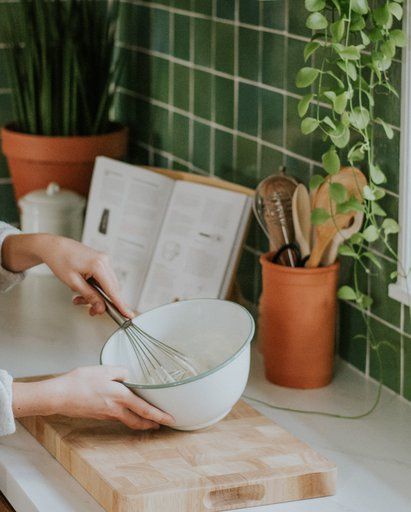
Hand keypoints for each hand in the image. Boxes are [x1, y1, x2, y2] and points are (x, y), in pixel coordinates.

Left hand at [2, 233, 131, 316]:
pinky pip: (103, 279)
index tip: (128, 314)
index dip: (120, 304)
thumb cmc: (60, 260)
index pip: (113, 290)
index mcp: (98, 264)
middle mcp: (105, 261)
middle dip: (102, 302)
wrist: (54, 246)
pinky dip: (95, 287)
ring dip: (97, 295)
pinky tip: (84, 290)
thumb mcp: (73, 282)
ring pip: (107, 285)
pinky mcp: (101, 261)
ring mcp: (104, 260)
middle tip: (92, 311)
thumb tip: (100, 307)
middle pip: (112, 288)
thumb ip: (89, 296)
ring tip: (80, 299)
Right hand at [13, 366, 174, 429]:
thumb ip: (121, 371)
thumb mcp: (104, 370)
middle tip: (163, 424)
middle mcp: (116, 408)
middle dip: (152, 424)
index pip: (145, 409)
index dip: (159, 415)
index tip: (170, 419)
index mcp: (120, 396)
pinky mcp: (99, 414)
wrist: (60, 395)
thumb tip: (131, 375)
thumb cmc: (80, 381)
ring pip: (128, 420)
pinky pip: (118, 417)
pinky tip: (127, 411)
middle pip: (139, 420)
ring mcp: (107, 414)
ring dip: (141, 422)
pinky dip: (127, 417)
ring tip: (149, 421)